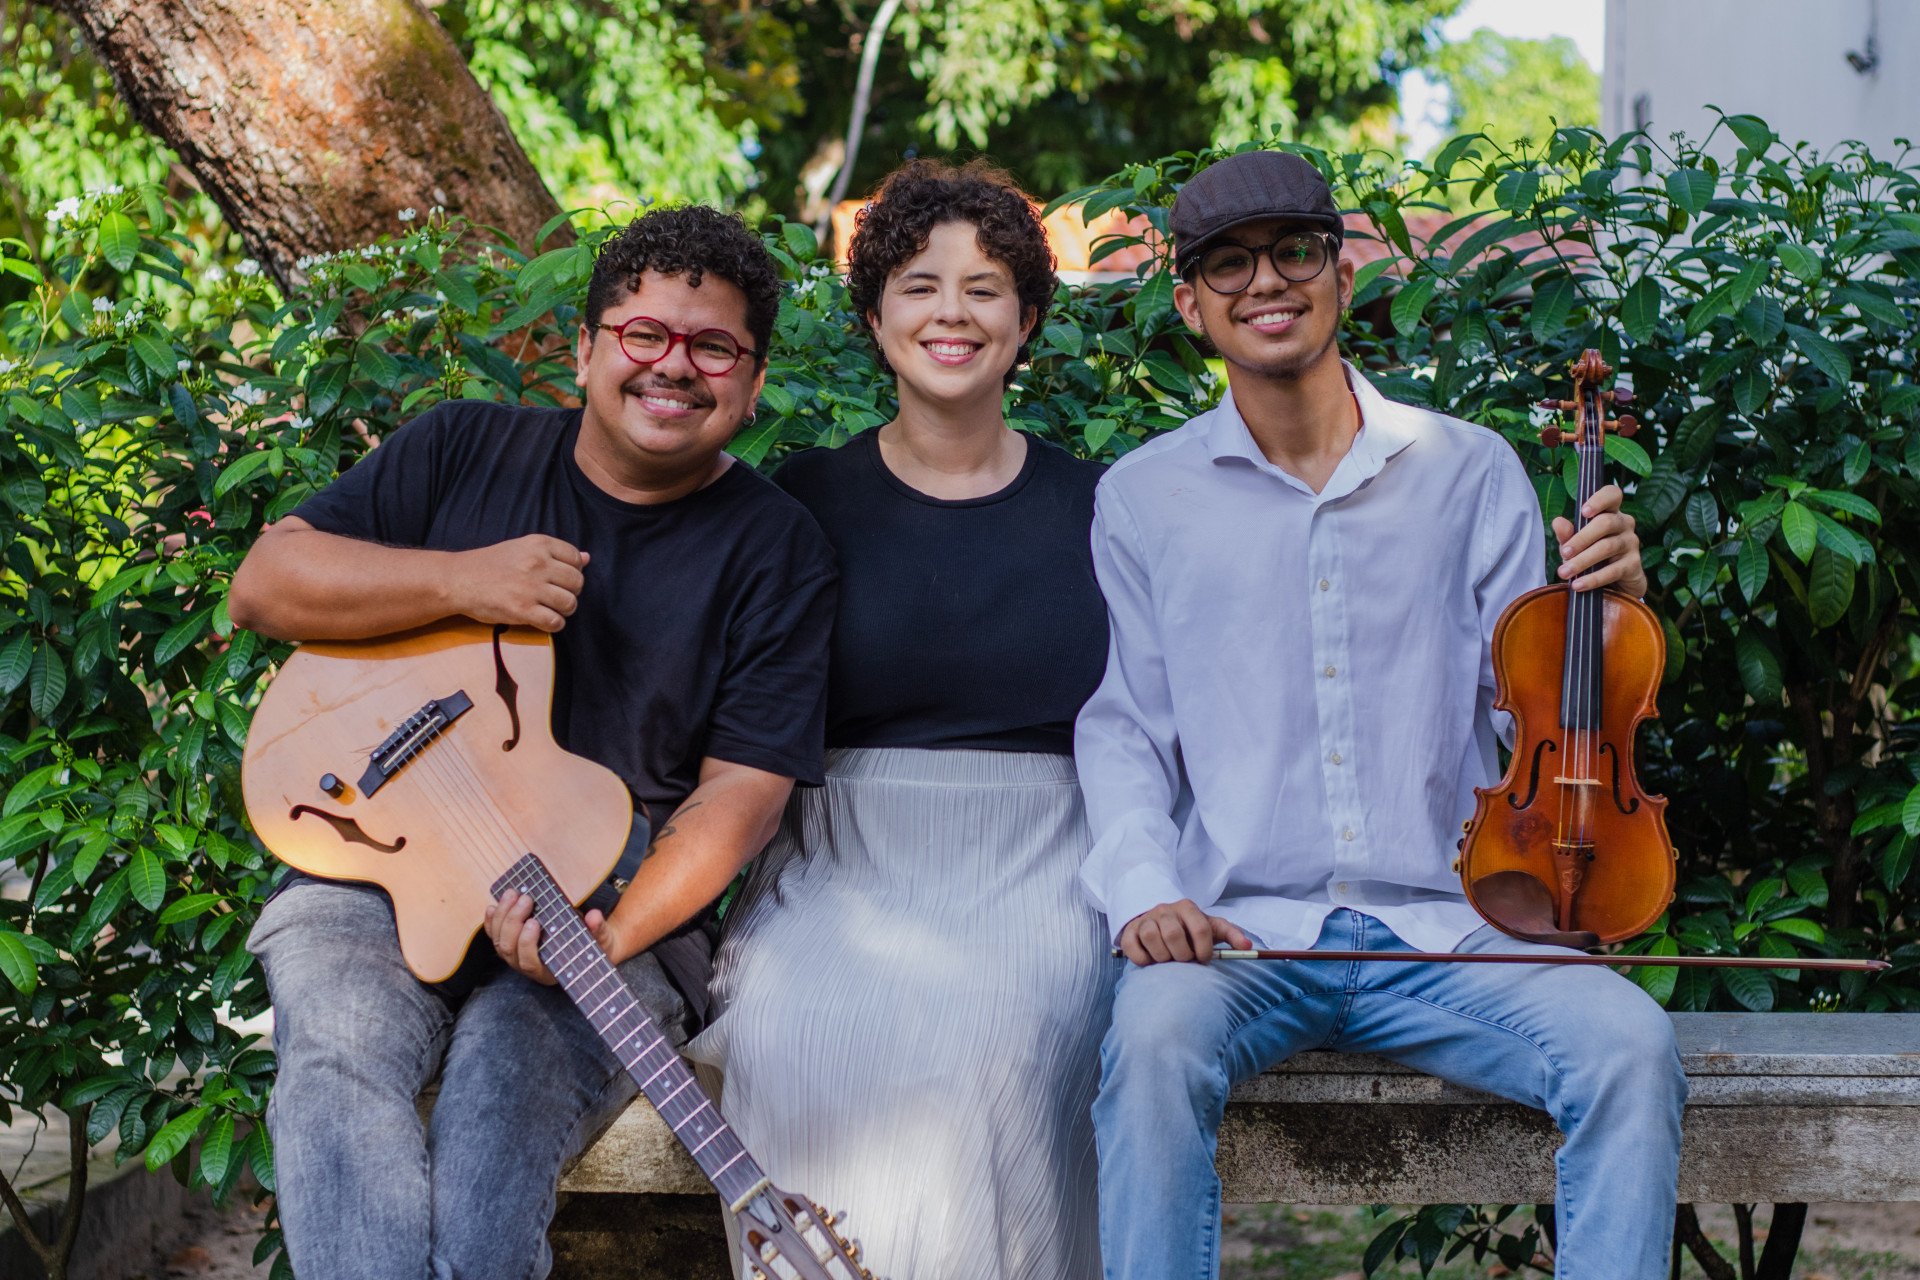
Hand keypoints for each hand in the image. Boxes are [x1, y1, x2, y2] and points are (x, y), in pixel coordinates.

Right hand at [449, 535, 590, 632]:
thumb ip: (555, 554)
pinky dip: (553, 625)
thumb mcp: (522, 548)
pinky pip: (555, 622)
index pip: (576, 558)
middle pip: (577, 582)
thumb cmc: (490, 565)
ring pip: (570, 603)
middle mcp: (537, 563)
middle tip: (555, 596)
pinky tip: (542, 620)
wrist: (458, 580)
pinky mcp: (522, 610)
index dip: (573, 571)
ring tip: (549, 609)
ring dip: (563, 610)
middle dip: (570, 592)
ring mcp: (530, 587)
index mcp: (538, 544)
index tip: (559, 578)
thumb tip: (588, 558)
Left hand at [485, 889, 617, 984]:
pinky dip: (492, 921)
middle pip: (509, 949)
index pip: (529, 964)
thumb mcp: (601, 941)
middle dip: (513, 922)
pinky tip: (494, 906)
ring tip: (514, 894)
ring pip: (499, 941)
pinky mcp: (511, 944)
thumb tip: (594, 917)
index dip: (527, 944)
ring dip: (503, 916)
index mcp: (548, 972)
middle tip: (526, 899)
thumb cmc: (594, 946)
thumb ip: (598, 930)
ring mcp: (516, 956)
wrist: (587, 946)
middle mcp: (528, 967)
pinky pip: (495, 935)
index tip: (534, 922)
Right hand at [1118, 899, 1251, 965]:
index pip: (1200, 928)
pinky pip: (1133, 947)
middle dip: (1182, 955)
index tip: (1203, 960)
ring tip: (1169, 961)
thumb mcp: (1211, 927)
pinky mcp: (1130, 932)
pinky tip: (1151, 961)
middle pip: (1173, 934)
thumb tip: (1249, 946)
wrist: (1159, 921)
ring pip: (1152, 938)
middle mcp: (1165, 910)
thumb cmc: (1190, 929)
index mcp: (1187, 907)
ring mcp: (1145, 920)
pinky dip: (1142, 959)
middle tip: (1185, 962)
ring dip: (1163, 957)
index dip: (1203, 949)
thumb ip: (1231, 935)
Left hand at [1553, 483, 1646, 596]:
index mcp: (1610, 513)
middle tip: (1563, 553)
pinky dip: (1593, 578)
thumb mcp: (1575, 546)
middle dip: (1581, 539)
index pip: (1612, 494)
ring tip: (1564, 573)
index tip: (1583, 511)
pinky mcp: (1634, 565)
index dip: (1600, 499)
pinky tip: (1578, 584)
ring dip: (1582, 561)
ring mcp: (1631, 543)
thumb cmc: (1593, 558)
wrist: (1615, 586)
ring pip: (1607, 547)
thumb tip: (1558, 522)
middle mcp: (1624, 524)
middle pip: (1605, 523)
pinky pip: (1613, 570)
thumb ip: (1567, 535)